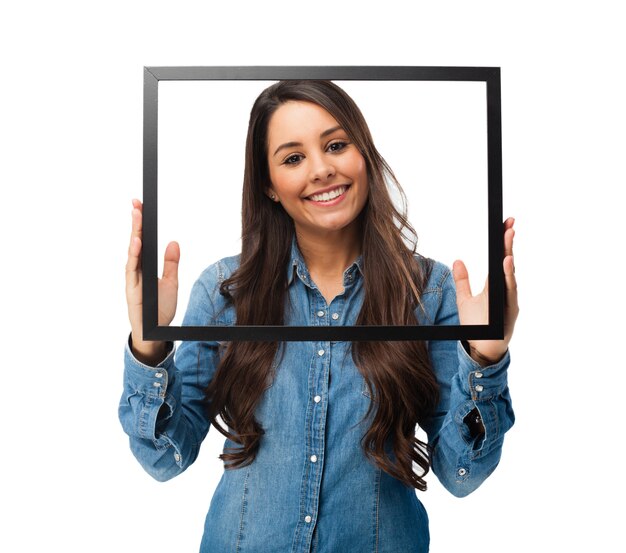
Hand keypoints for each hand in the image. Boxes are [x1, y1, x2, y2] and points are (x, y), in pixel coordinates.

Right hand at [125, 198, 179, 359]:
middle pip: (135, 243)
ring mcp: (132, 279)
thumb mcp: (171, 283)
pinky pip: (131, 269)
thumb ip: (171, 263)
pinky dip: (133, 255)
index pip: (142, 241)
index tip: (141, 206)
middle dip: (136, 222)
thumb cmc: (160, 308)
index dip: (141, 224)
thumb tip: (174, 242)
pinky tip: (136, 242)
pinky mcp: (131, 289)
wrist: (155, 332)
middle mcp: (136, 271)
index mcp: (144, 267)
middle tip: (136, 203)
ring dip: (134, 234)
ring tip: (136, 216)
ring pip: (132, 252)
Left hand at [452, 217, 518, 365]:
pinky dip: (509, 277)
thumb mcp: (464, 300)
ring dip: (509, 258)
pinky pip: (509, 292)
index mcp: (496, 286)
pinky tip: (507, 264)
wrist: (482, 349)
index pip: (500, 259)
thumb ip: (462, 281)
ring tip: (508, 239)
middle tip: (510, 224)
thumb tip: (457, 261)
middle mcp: (505, 291)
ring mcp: (509, 301)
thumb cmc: (476, 325)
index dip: (503, 243)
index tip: (505, 225)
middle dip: (508, 244)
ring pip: (510, 276)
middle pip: (508, 263)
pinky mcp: (509, 311)